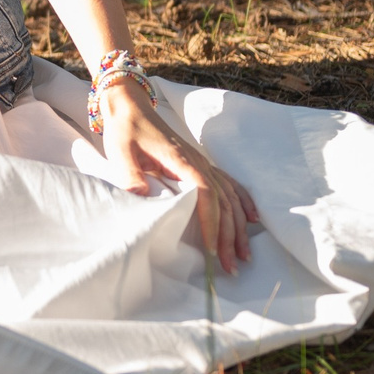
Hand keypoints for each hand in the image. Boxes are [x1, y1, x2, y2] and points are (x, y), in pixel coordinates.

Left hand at [97, 81, 260, 275]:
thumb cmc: (125, 130)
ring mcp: (203, 162)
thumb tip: (141, 197)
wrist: (130, 107)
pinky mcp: (201, 163)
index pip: (206, 195)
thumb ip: (131, 176)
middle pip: (223, 202)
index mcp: (182, 160)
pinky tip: (252, 219)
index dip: (212, 224)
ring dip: (239, 226)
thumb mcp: (121, 152)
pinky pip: (230, 184)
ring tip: (243, 254)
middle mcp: (199, 162)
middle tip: (230, 267)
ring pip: (230, 197)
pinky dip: (244, 202)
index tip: (213, 251)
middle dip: (229, 236)